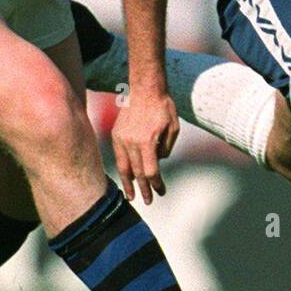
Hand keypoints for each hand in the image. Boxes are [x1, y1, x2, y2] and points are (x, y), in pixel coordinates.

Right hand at [112, 88, 179, 204]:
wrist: (145, 89)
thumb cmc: (164, 108)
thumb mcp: (173, 129)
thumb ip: (166, 149)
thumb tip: (157, 164)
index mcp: (147, 141)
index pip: (151, 171)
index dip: (156, 184)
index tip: (161, 191)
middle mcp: (132, 142)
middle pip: (137, 173)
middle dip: (144, 188)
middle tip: (148, 201)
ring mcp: (121, 138)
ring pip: (124, 167)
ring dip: (128, 183)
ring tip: (131, 196)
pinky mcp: (116, 134)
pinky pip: (118, 156)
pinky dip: (122, 168)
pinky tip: (126, 177)